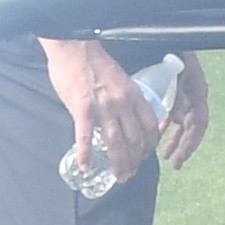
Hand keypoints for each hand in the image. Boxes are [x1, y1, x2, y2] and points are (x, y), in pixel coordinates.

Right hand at [42, 35, 159, 186]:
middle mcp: (122, 103)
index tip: (144, 154)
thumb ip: (125, 98)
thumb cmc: (94, 61)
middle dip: (135, 161)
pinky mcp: (82, 110)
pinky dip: (85, 155)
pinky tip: (85, 167)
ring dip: (119, 164)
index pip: (150, 126)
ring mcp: (102, 108)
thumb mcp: (120, 78)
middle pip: (134, 140)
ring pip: (116, 143)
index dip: (149, 145)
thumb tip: (125, 116)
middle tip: (130, 173)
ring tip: (118, 177)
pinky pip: (85, 138)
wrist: (74, 47)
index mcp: (133, 94)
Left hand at [157, 45, 209, 167]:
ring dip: (176, 139)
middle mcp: (195, 94)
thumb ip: (178, 94)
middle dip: (184, 146)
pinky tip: (159, 133)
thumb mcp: (176, 70)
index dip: (191, 142)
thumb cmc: (170, 48)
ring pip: (185, 122)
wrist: (166, 32)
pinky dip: (168, 125)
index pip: (199, 123)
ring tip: (166, 155)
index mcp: (197, 90)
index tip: (180, 157)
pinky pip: (176, 113)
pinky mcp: (179, 90)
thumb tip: (177, 119)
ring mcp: (187, 93)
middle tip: (174, 163)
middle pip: (193, 126)